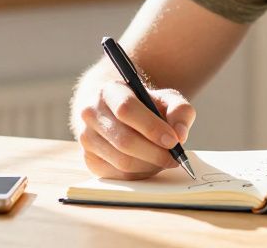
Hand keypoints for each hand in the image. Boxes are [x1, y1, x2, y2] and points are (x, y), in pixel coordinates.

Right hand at [72, 79, 195, 179]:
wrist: (116, 111)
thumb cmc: (145, 105)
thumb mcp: (166, 99)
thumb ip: (180, 111)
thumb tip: (180, 134)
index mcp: (109, 91)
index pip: (127, 109)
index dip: (151, 127)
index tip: (173, 141)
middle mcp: (91, 113)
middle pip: (124, 140)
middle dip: (155, 153)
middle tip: (175, 158)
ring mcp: (86, 138)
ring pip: (122, 161)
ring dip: (149, 165)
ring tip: (164, 160)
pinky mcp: (89, 159)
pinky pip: (118, 175)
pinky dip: (139, 174)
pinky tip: (149, 164)